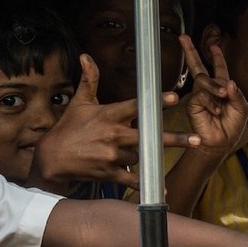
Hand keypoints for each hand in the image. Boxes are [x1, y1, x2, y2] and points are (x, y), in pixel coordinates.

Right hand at [32, 54, 198, 190]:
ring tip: (168, 151)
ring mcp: (112, 156)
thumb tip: (85, 55)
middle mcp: (113, 135)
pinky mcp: (109, 173)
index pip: (136, 106)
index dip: (156, 102)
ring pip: (142, 156)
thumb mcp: (79, 102)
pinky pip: (132, 179)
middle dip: (173, 138)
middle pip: (149, 136)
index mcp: (109, 115)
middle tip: (196, 139)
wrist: (51, 158)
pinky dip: (146, 185)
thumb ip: (89, 79)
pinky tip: (162, 191)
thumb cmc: (68, 128)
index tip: (174, 98)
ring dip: (152, 155)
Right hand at [179, 36, 247, 157]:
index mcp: (222, 87)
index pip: (218, 68)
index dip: (216, 57)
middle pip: (197, 66)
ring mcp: (199, 95)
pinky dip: (211, 102)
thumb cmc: (233, 126)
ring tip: (222, 98)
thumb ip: (237, 94)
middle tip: (182, 37)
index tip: (214, 45)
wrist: (221, 142)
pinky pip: (201, 94)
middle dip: (190, 51)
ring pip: (203, 80)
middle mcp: (209, 89)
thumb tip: (229, 82)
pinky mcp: (193, 104)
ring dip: (214, 88)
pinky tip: (215, 111)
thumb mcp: (242, 108)